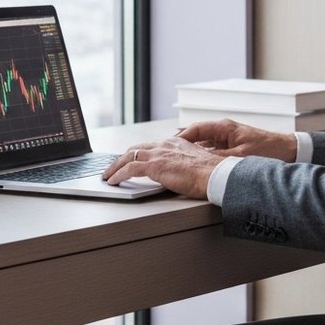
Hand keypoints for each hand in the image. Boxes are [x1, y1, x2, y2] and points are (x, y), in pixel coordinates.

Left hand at [102, 137, 224, 198]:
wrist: (216, 175)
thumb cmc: (211, 174)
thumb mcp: (195, 165)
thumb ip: (183, 165)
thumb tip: (177, 174)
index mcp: (175, 143)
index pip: (150, 146)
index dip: (137, 153)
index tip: (130, 159)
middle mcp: (165, 144)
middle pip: (136, 148)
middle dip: (122, 158)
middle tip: (113, 167)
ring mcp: (159, 154)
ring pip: (128, 156)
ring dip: (115, 167)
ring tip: (108, 175)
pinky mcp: (154, 165)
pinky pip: (129, 169)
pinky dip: (118, 175)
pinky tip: (113, 182)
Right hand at [177, 119, 297, 161]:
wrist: (288, 151)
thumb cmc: (268, 150)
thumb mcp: (240, 157)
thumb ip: (218, 159)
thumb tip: (199, 163)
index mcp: (224, 128)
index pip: (195, 129)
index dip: (181, 138)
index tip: (169, 146)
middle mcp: (224, 131)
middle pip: (197, 137)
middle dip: (183, 146)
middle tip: (169, 156)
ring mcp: (228, 140)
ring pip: (204, 146)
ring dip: (193, 154)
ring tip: (180, 163)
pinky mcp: (233, 148)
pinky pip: (212, 152)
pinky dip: (204, 159)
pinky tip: (198, 169)